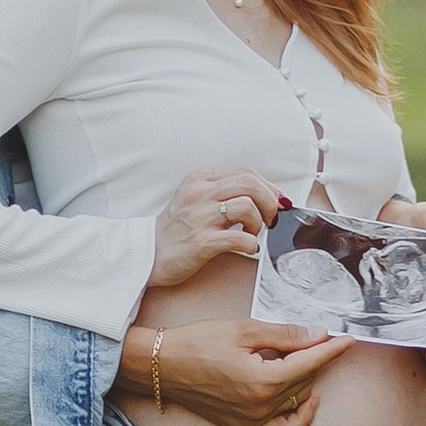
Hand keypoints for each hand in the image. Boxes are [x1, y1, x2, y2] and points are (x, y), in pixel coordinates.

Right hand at [126, 320, 349, 425]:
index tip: (347, 340)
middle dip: (313, 358)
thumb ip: (284, 335)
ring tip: (298, 360)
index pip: (309, 362)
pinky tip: (302, 399)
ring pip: (296, 402)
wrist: (163, 365)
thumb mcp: (244, 329)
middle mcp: (260, 406)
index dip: (331, 349)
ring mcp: (252, 421)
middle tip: (312, 338)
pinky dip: (297, 418)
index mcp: (263, 380)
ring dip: (304, 380)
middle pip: (304, 381)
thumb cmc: (197, 343)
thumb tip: (316, 335)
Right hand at [149, 166, 282, 290]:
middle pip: (250, 183)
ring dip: (259, 222)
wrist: (149, 253)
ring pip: (247, 206)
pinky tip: (248, 248)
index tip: (276, 200)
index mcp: (199, 179)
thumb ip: (224, 192)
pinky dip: (251, 244)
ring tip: (252, 233)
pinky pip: (239, 238)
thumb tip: (266, 195)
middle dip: (270, 201)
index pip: (245, 171)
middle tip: (271, 218)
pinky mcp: (200, 241)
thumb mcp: (195, 198)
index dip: (269, 186)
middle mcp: (198, 193)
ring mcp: (199, 217)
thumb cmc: (176, 228)